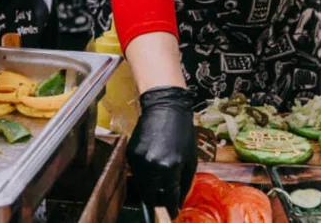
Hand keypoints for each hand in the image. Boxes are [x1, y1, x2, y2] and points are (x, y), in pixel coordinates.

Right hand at [128, 86, 195, 215]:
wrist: (164, 108)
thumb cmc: (182, 132)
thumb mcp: (190, 160)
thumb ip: (183, 183)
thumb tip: (177, 200)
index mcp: (169, 168)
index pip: (169, 198)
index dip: (171, 208)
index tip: (172, 213)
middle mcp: (152, 166)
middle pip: (150, 195)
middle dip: (157, 201)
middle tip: (164, 201)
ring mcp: (138, 160)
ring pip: (142, 185)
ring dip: (150, 188)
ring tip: (159, 180)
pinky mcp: (130, 153)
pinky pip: (136, 171)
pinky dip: (143, 174)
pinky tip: (152, 163)